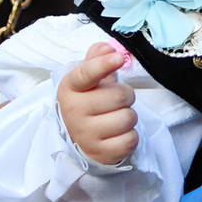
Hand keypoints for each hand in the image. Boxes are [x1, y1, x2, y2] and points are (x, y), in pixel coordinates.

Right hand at [57, 43, 137, 165]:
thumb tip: (106, 47)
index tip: (118, 58)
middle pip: (120, 95)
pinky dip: (130, 136)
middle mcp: (74, 111)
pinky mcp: (100, 153)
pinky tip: (117, 134)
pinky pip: (130, 139)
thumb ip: (96, 59)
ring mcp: (86, 135)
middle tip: (117, 101)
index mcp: (71, 88)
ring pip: (128, 118)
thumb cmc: (90, 103)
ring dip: (129, 116)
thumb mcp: (89, 80)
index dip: (103, 65)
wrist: (81, 139)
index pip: (86, 73)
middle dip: (126, 96)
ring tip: (116, 118)